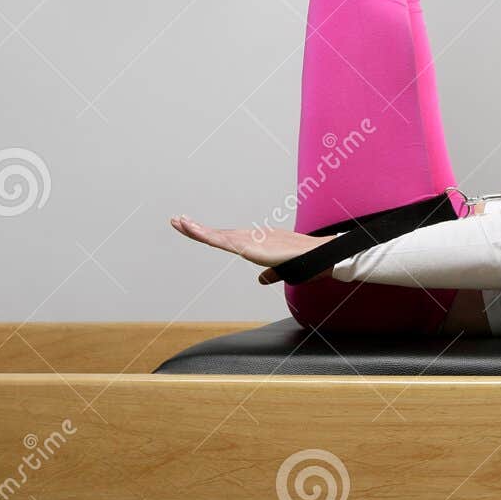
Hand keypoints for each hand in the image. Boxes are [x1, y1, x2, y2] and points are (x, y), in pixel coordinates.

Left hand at [169, 215, 337, 284]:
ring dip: (197, 230)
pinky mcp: (251, 246)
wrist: (323, 255)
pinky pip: (224, 241)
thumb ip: (272, 273)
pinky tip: (194, 232)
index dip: (212, 234)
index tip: (195, 228)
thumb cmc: (309, 262)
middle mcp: (253, 237)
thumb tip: (262, 279)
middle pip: (220, 233)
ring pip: (218, 235)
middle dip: (197, 228)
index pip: (230, 238)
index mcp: (260, 242)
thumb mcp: (285, 270)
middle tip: (177, 220)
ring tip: (179, 222)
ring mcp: (252, 240)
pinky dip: (207, 235)